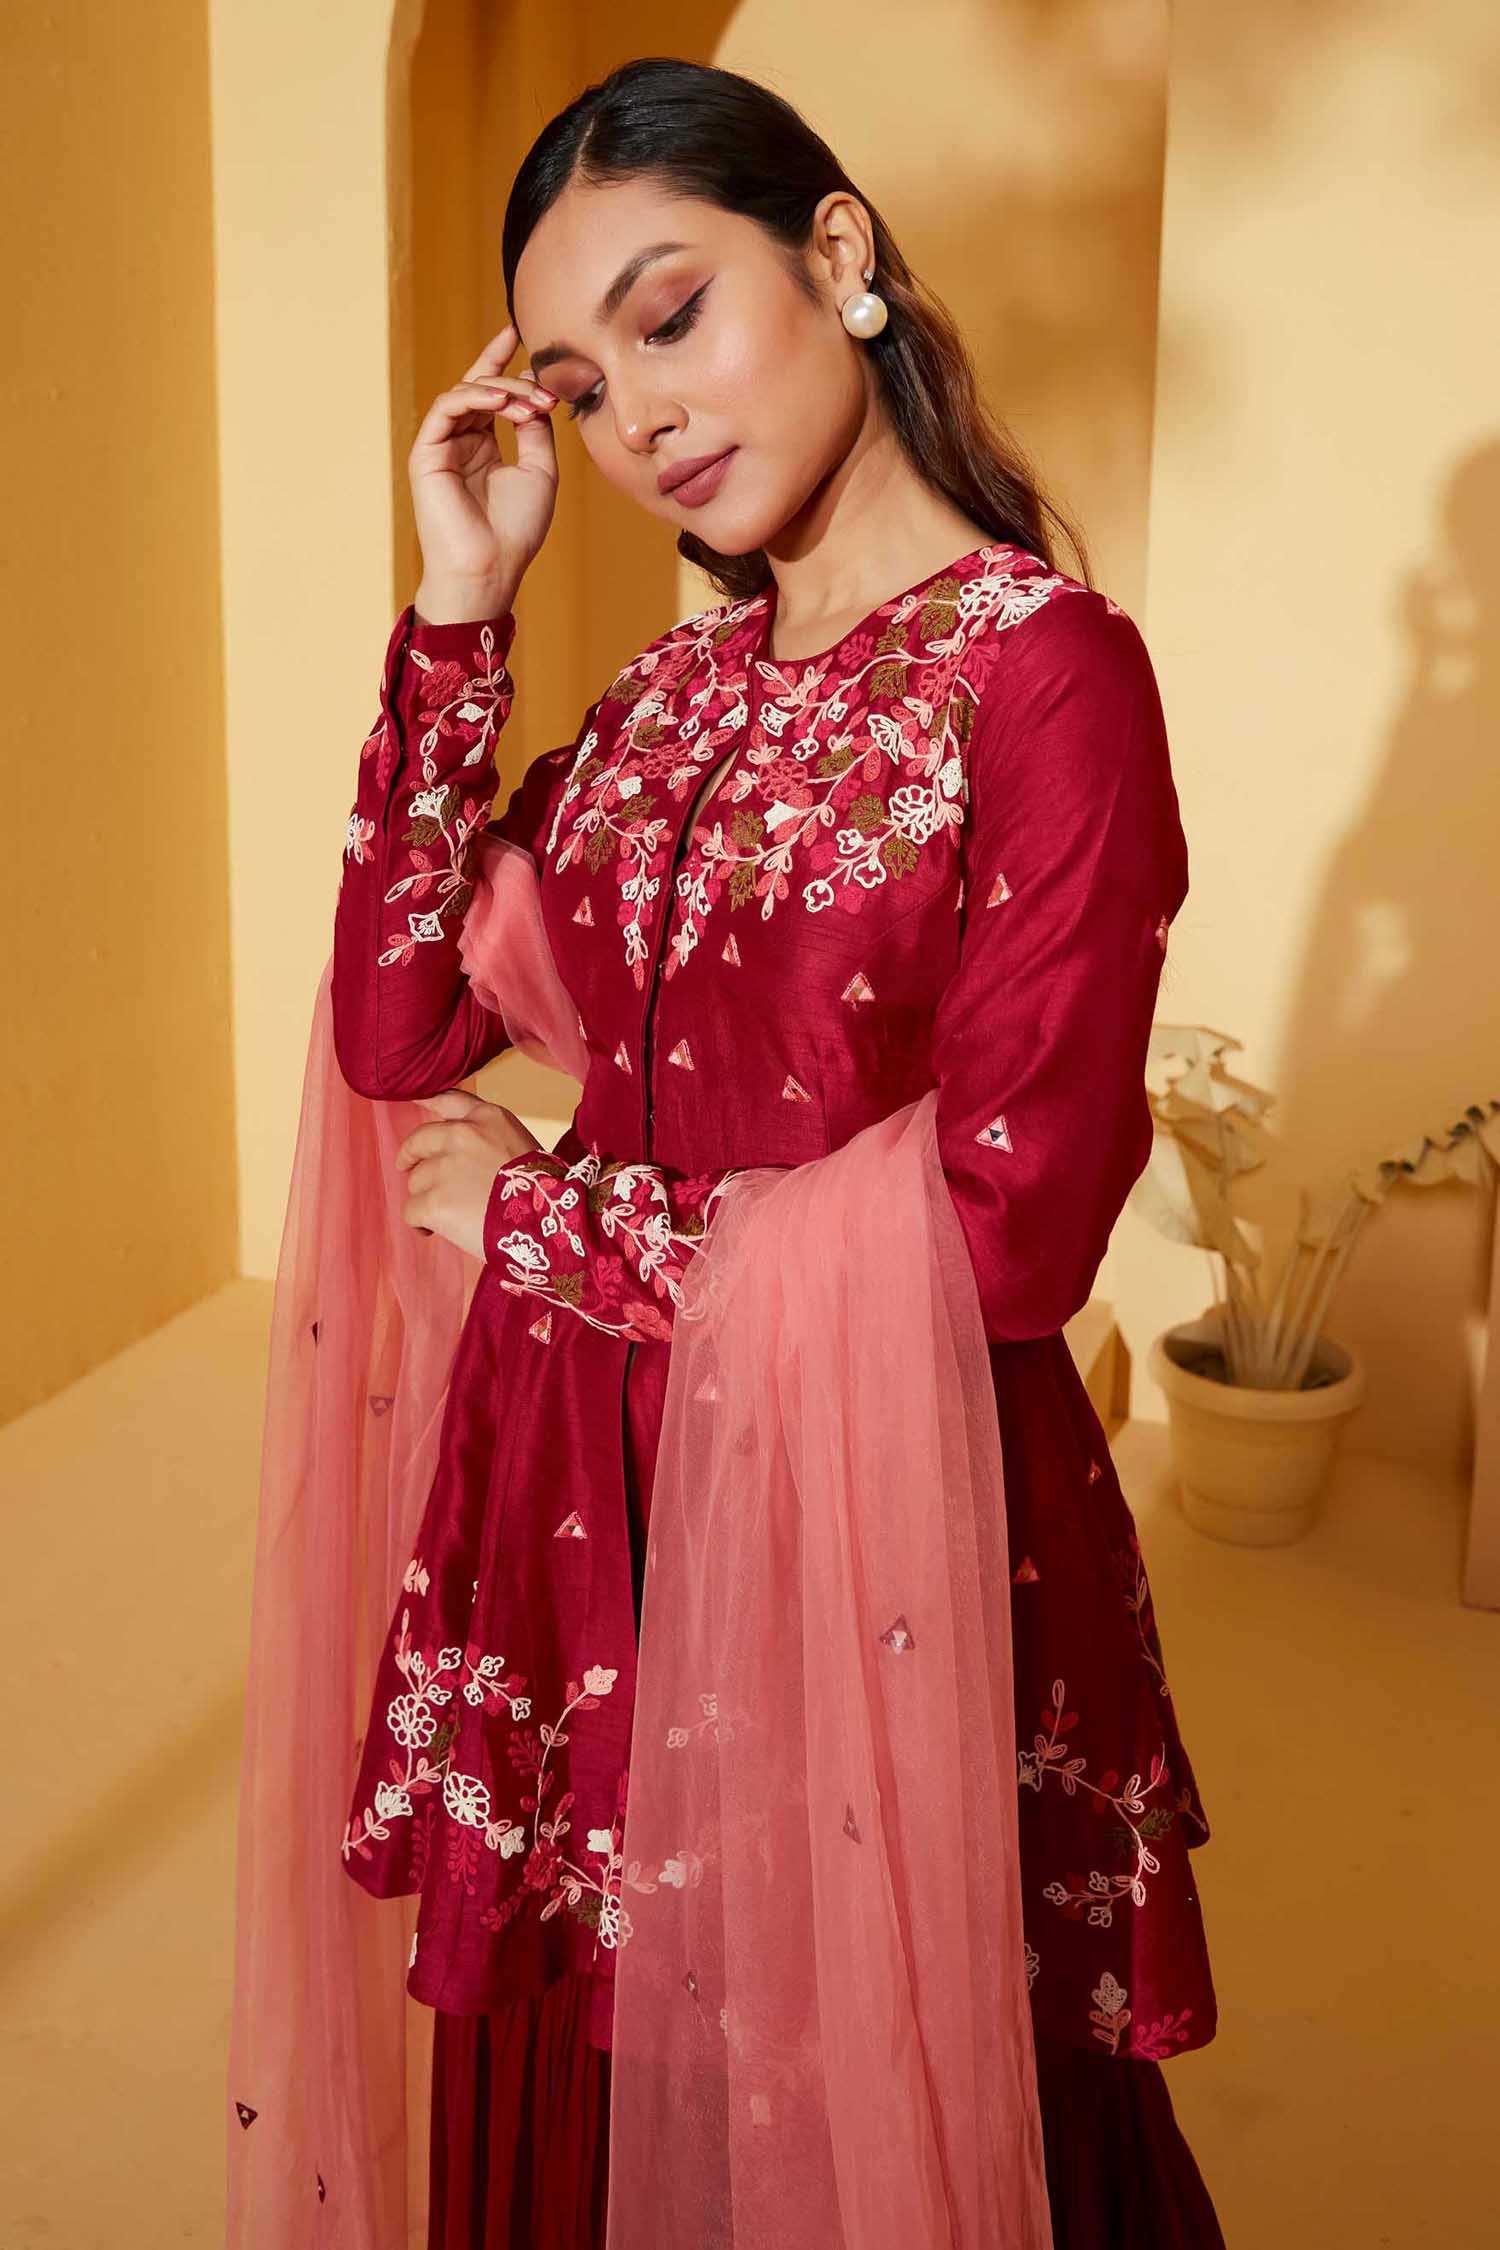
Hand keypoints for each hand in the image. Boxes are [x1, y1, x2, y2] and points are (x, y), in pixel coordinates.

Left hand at [395, 1088, 543, 1256]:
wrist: (547, 1226)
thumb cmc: (540, 1191)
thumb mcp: (518, 1144)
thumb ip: (485, 1136)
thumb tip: (450, 1149)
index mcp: (487, 1118)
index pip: (447, 1099)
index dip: (425, 1101)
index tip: (413, 1100)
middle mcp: (462, 1135)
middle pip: (418, 1141)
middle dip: (411, 1158)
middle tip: (408, 1171)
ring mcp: (445, 1168)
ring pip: (414, 1181)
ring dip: (426, 1197)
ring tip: (452, 1213)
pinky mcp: (433, 1201)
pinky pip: (410, 1212)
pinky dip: (421, 1223)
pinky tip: (438, 1230)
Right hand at [409, 320, 561, 624]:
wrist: (490, 568)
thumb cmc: (516, 530)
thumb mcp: (540, 471)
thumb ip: (536, 428)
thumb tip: (531, 389)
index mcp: (485, 448)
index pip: (490, 395)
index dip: (501, 361)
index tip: (519, 333)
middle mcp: (461, 443)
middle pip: (480, 387)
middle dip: (512, 379)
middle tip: (544, 393)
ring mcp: (442, 446)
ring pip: (466, 392)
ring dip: (500, 390)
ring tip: (528, 405)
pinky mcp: (426, 452)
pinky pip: (447, 407)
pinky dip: (474, 397)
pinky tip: (500, 404)